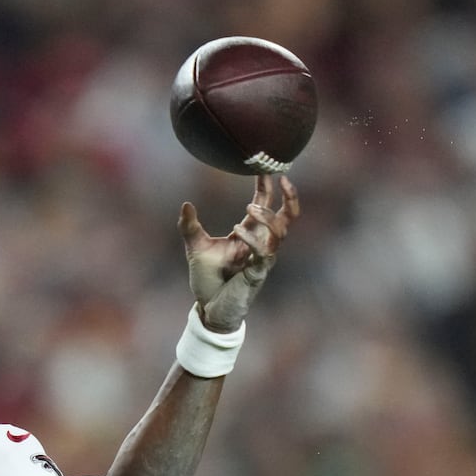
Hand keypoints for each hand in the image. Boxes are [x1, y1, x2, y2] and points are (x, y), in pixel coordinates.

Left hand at [179, 174, 298, 332]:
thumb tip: (186, 204)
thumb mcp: (195, 247)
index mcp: (250, 234)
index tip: (263, 167)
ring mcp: (262, 259)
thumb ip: (189, 226)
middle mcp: (261, 243)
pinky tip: (238, 229)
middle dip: (289, 197)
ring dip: (268, 217)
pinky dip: (254, 240)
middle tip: (278, 178)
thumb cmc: (207, 279)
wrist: (208, 308)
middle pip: (288, 216)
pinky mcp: (257, 274)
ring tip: (249, 207)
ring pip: (281, 233)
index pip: (266, 204)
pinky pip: (265, 254)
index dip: (267, 186)